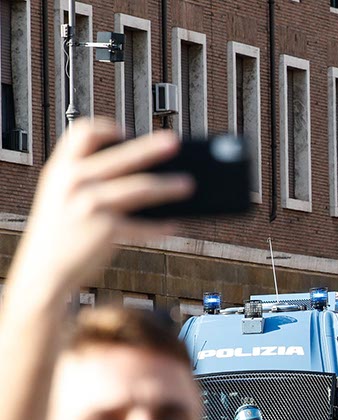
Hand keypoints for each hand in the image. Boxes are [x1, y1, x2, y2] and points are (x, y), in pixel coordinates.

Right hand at [9, 121, 191, 295]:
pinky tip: (174, 226)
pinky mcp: (106, 230)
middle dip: (150, 148)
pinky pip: (143, 226)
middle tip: (176, 142)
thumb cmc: (62, 231)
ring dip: (168, 186)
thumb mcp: (62, 196)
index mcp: (62, 168)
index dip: (104, 128)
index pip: (82, 133)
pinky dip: (161, 227)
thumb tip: (144, 173)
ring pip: (141, 188)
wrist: (44, 269)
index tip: (125, 131)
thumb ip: (89, 179)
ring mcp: (91, 205)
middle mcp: (76, 182)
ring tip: (189, 184)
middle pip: (122, 156)